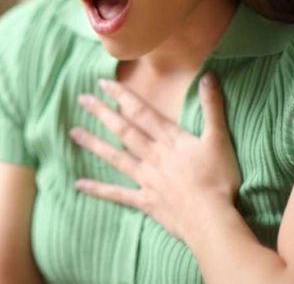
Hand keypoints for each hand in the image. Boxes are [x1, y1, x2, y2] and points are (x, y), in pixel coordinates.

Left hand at [69, 73, 240, 241]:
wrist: (211, 219)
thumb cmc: (219, 178)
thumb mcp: (219, 138)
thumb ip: (212, 106)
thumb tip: (208, 74)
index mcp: (170, 140)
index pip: (142, 112)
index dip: (122, 96)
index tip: (102, 83)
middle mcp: (153, 156)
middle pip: (124, 130)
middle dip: (102, 113)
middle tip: (81, 100)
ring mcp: (147, 179)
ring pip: (116, 158)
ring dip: (94, 144)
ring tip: (73, 133)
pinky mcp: (145, 201)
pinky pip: (117, 194)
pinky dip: (98, 189)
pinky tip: (78, 184)